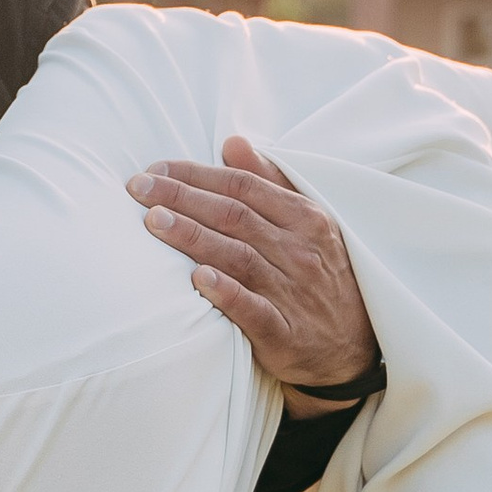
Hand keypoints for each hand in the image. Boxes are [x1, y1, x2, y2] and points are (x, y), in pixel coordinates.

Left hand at [126, 135, 380, 396]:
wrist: (354, 348)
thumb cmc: (320, 276)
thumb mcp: (308, 224)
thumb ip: (269, 183)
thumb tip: (233, 143)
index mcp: (306, 219)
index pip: (243, 186)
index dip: (197, 174)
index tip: (156, 168)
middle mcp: (300, 251)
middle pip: (234, 215)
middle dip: (182, 197)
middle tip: (138, 187)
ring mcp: (294, 292)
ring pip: (238, 256)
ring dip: (193, 237)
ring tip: (154, 221)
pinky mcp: (285, 333)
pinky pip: (253, 309)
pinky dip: (226, 292)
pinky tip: (197, 279)